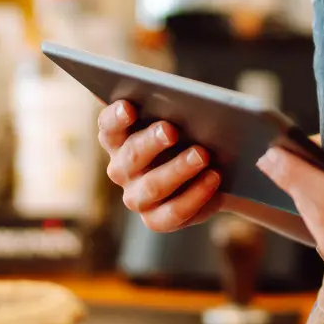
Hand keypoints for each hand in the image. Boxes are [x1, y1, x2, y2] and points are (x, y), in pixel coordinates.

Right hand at [97, 100, 222, 231]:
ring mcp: (136, 197)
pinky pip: (173, 212)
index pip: (109, 126)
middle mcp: (121, 169)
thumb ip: (179, 109)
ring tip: (201, 155)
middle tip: (171, 130)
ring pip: (152, 186)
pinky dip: (195, 195)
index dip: (116, 117)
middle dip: (151, 141)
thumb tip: (191, 104)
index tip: (130, 106)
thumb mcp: (185, 118)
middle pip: (131, 154)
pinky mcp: (156, 219)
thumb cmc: (192, 134)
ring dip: (177, 169)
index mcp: (119, 138)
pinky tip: (213, 177)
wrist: (214, 171)